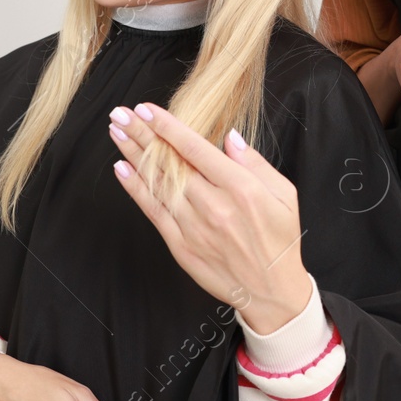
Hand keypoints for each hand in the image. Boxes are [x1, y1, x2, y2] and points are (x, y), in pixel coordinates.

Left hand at [107, 102, 311, 333]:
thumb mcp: (284, 195)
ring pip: (158, 184)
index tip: (147, 109)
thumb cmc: (280, 239)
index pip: (196, 149)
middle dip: (142, 134)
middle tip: (119, 114)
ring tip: (116, 132)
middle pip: (171, 162)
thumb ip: (255, 163)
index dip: (168, 127)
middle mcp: (214, 206)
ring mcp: (194, 227)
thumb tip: (229, 138)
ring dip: (134, 155)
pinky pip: (154, 212)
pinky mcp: (181, 246)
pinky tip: (122, 169)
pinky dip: (136, 190)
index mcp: (241, 188)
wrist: (271, 291)